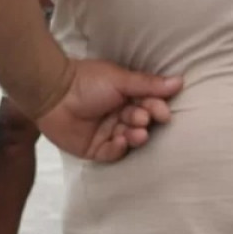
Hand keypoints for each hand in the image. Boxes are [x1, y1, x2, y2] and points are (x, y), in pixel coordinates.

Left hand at [32, 58, 182, 162]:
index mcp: (125, 97)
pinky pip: (112, 154)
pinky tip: (120, 140)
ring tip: (135, 131)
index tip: (162, 112)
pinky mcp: (93, 148)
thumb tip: (179, 81)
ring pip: (129, 140)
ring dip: (136, 137)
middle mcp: (117, 115)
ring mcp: (105, 132)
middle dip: (145, 122)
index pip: (149, 106)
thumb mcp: (120, 79)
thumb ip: (148, 84)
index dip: (157, 109)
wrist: (52, 92)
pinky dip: (119, 149)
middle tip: (141, 117)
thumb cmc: (86, 81)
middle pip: (141, 124)